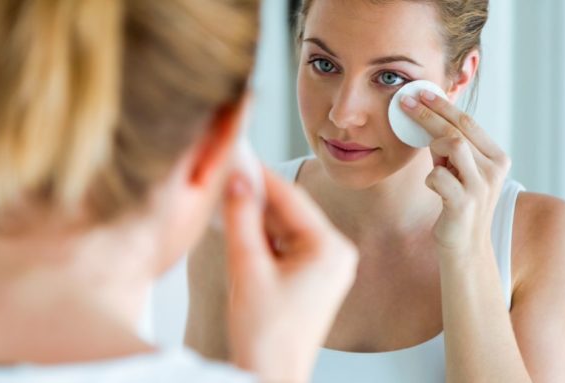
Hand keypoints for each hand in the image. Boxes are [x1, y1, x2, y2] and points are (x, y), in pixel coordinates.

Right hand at [223, 168, 357, 382]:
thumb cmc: (265, 335)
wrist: (270, 378)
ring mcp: (327, 267)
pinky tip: (240, 226)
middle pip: (290, 211)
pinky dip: (264, 237)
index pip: (291, 198)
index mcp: (330, 249)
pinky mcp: (313, 278)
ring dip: (257, 216)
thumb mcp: (247, 268)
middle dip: (257, 195)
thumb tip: (238, 179)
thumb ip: (241, 217)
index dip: (260, 174)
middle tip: (227, 172)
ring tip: (227, 196)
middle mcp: (336, 254)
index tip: (238, 154)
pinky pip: (287, 246)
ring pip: (286, 228)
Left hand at [401, 91, 510, 258]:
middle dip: (429, 112)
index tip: (421, 92)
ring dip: (433, 146)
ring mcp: (481, 186)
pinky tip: (434, 187)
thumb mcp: (460, 171)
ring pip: (452, 145)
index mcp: (497, 157)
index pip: (468, 122)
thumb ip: (452, 147)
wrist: (466, 247)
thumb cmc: (458, 203)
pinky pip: (438, 176)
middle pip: (458, 129)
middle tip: (406, 101)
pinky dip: (430, 178)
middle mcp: (494, 169)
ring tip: (431, 158)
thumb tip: (428, 115)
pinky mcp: (464, 203)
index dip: (443, 105)